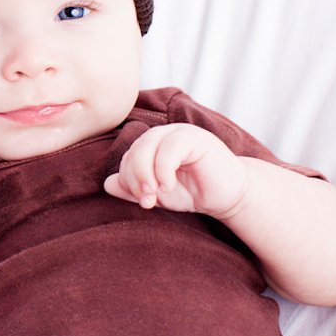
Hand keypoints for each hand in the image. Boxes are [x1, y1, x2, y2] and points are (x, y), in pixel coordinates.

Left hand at [105, 123, 247, 217]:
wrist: (229, 196)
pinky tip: (169, 185)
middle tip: (145, 200)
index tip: (141, 201)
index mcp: (153, 146)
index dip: (128, 179)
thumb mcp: (158, 194)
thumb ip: (133, 189)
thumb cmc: (194, 192)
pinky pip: (170, 147)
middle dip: (134, 177)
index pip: (128, 157)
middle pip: (135, 149)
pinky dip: (163, 168)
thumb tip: (107, 184)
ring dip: (145, 173)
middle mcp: (164, 135)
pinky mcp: (196, 138)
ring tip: (155, 194)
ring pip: (148, 144)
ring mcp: (180, 133)